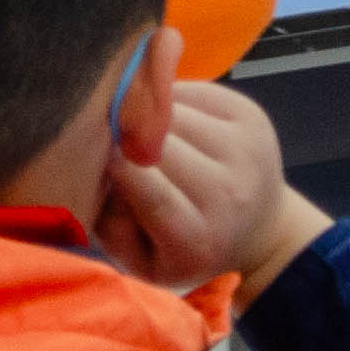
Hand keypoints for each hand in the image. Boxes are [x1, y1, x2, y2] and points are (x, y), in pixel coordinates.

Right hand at [104, 77, 329, 299]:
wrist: (258, 230)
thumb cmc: (185, 247)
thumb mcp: (139, 258)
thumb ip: (109, 221)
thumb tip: (101, 163)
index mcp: (198, 239)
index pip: (154, 194)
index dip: (117, 165)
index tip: (91, 150)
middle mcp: (231, 193)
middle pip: (159, 145)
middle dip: (127, 138)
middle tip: (111, 144)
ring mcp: (246, 149)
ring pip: (172, 111)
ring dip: (147, 117)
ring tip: (143, 135)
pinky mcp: (252, 115)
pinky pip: (191, 92)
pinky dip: (169, 100)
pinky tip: (170, 122)